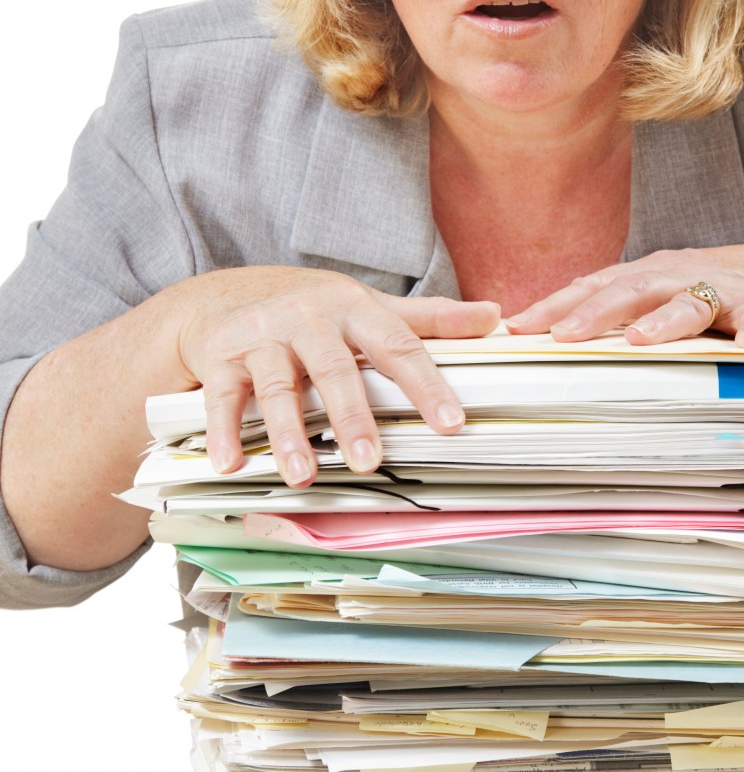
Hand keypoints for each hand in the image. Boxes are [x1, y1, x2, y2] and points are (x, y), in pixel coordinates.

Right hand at [175, 266, 498, 484]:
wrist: (226, 296)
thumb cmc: (314, 312)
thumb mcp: (370, 309)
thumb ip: (431, 319)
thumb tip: (495, 317)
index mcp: (353, 310)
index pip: (397, 347)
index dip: (426, 385)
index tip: (451, 424)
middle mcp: (307, 319)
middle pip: (334, 369)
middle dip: (351, 417)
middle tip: (369, 462)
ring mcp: (261, 337)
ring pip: (276, 386)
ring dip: (287, 433)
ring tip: (302, 475)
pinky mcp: (221, 357)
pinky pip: (221, 396)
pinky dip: (223, 431)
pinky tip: (231, 464)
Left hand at [505, 245, 743, 349]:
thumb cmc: (722, 294)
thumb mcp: (664, 299)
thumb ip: (620, 315)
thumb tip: (555, 342)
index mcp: (649, 276)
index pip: (593, 287)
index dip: (555, 304)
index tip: (516, 325)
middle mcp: (680, 276)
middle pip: (631, 290)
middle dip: (594, 312)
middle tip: (560, 334)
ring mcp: (725, 289)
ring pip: (689, 302)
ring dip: (664, 320)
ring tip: (640, 340)